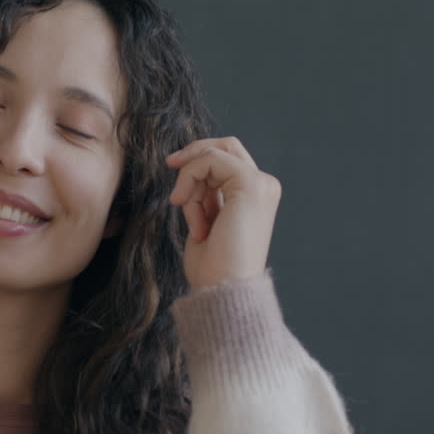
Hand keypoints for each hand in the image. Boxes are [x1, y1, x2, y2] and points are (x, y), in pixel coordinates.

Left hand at [165, 136, 281, 290]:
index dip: (197, 163)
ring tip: (191, 217)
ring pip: (213, 155)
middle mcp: (263, 186)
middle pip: (225, 146)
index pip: (226, 160)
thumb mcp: (205, 221)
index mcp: (255, 196)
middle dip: (194, 155)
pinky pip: (210, 161)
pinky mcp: (251, 184)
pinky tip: (187, 209)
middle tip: (170, 165)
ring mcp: (261, 184)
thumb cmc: (212, 266)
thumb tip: (189, 172)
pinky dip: (190, 180)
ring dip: (189, 181)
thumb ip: (206, 196)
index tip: (175, 179)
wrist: (223, 288)